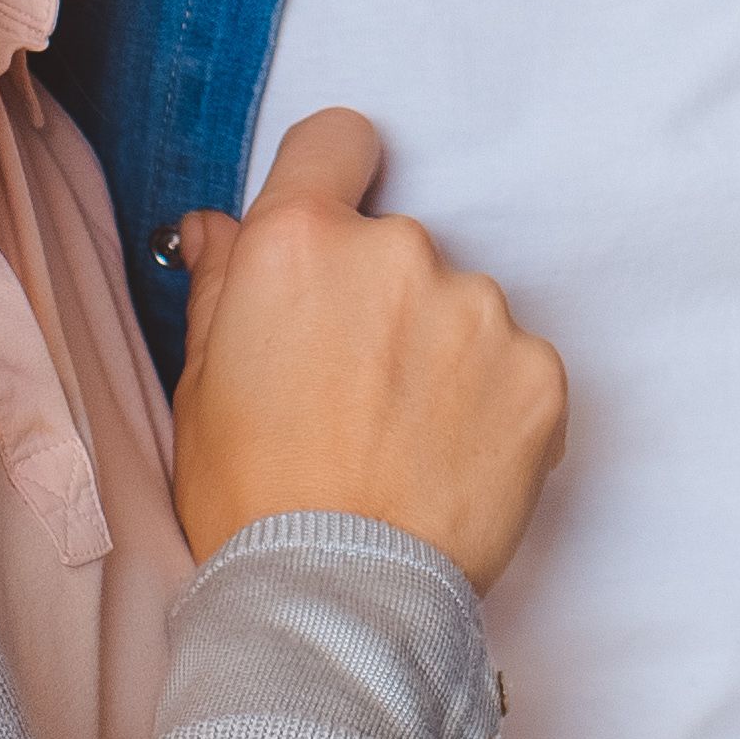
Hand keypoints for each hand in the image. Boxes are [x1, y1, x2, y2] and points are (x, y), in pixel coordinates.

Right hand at [166, 109, 566, 587]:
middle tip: (352, 389)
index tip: (334, 230)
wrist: (335, 597)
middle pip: (397, 244)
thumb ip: (221, 285)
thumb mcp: (201, 384)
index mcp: (301, 242)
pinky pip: (516, 366)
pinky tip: (451, 462)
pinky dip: (493, 404)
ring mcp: (478, 310)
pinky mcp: (539, 373)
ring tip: (403, 440)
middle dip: (379, 300)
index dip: (333, 176)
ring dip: (441, 353)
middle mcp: (397, 253)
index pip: (337, 141)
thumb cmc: (252, 499)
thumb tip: (216, 228)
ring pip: (461, 307)